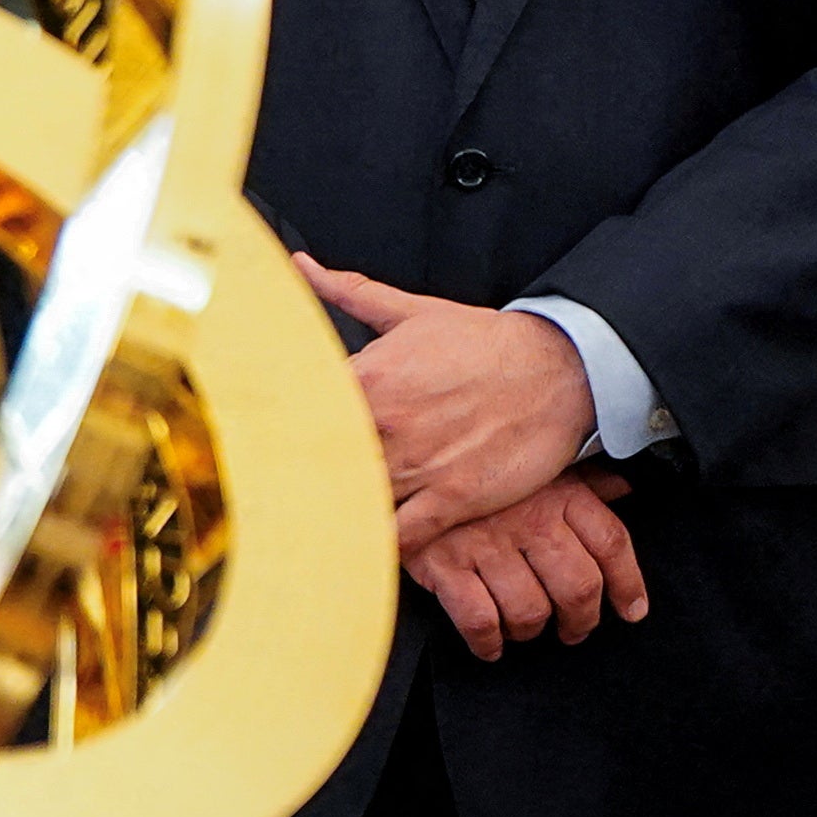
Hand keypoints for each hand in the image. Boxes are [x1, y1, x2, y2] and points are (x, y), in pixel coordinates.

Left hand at [297, 255, 602, 543]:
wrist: (565, 368)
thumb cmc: (488, 342)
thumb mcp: (416, 311)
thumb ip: (350, 292)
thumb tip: (302, 266)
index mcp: (369, 380)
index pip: (299, 414)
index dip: (271, 437)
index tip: (252, 449)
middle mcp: (388, 427)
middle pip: (319, 465)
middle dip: (296, 481)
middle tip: (268, 498)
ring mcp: (421, 465)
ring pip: (356, 503)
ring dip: (332, 515)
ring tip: (305, 530)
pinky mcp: (455, 497)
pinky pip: (404, 534)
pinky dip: (379, 546)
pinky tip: (360, 550)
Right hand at [408, 457, 651, 657]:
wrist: (395, 467)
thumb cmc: (475, 472)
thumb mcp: (536, 466)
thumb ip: (583, 481)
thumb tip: (623, 487)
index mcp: (558, 495)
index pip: (611, 545)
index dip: (628, 585)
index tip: (631, 610)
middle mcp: (528, 521)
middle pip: (578, 588)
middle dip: (581, 621)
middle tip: (575, 630)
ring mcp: (485, 546)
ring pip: (530, 610)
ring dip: (532, 631)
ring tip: (526, 631)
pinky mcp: (444, 567)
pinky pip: (479, 620)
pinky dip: (488, 642)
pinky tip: (491, 645)